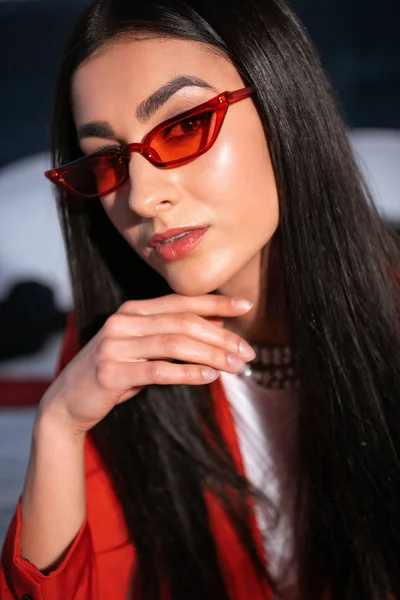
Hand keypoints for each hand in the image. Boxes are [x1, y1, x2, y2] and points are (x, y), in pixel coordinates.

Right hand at [39, 294, 254, 433]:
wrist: (69, 400)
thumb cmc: (115, 372)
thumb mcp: (145, 348)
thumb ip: (176, 333)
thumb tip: (219, 323)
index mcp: (134, 310)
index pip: (182, 301)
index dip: (216, 303)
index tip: (246, 306)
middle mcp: (124, 321)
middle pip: (184, 322)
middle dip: (221, 336)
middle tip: (248, 352)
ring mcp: (115, 345)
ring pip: (175, 343)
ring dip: (212, 355)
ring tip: (236, 367)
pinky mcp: (111, 371)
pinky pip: (158, 370)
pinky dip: (188, 373)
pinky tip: (209, 377)